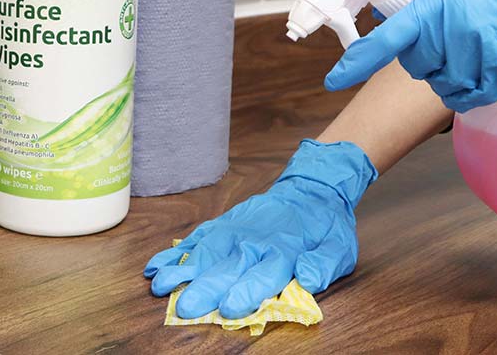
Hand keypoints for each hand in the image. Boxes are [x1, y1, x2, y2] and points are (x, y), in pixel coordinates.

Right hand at [143, 140, 376, 318]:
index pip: (263, 275)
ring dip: (182, 269)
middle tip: (184, 308)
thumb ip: (324, 265)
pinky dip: (175, 252)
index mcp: (284, 252)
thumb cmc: (324, 228)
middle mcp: (254, 241)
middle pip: (226, 267)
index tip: (228, 307)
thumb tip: (310, 278)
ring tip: (160, 285)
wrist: (311, 189)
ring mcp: (234, 231)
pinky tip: (156, 265)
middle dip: (204, 288)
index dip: (246, 292)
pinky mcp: (223, 225)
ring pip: (205, 251)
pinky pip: (196, 238)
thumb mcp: (340, 249)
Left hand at [325, 0, 496, 112]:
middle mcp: (457, 38)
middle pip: (417, 64)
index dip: (357, 62)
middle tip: (444, 30)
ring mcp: (483, 63)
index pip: (388, 40)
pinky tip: (484, 60)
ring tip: (468, 43)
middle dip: (422, 51)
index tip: (336, 77)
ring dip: (447, 70)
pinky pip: (474, 95)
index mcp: (438, 7)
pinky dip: (473, 84)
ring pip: (443, 83)